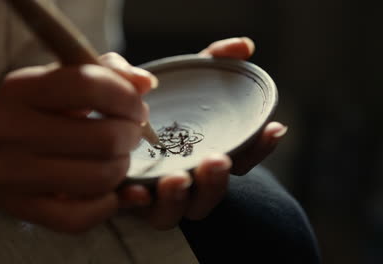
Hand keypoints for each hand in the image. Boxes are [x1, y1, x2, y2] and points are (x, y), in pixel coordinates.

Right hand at [0, 56, 157, 232]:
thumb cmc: (30, 115)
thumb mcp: (57, 83)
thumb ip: (104, 73)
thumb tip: (146, 83)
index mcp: (21, 88)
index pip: (88, 84)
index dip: (126, 97)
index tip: (137, 107)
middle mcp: (10, 130)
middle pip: (103, 138)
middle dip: (131, 136)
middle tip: (131, 134)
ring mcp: (12, 174)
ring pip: (98, 178)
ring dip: (122, 168)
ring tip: (117, 158)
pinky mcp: (21, 208)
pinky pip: (79, 217)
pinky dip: (106, 206)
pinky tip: (107, 192)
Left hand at [118, 37, 287, 229]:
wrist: (109, 116)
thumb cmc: (156, 100)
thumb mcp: (182, 75)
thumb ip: (210, 59)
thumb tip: (244, 47)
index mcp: (204, 156)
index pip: (240, 160)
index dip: (259, 148)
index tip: (273, 128)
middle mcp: (185, 181)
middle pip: (210, 196)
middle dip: (217, 182)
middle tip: (218, 161)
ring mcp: (154, 194)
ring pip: (173, 212)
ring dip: (179, 198)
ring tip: (178, 179)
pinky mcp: (124, 196)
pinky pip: (130, 209)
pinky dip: (135, 202)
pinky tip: (135, 191)